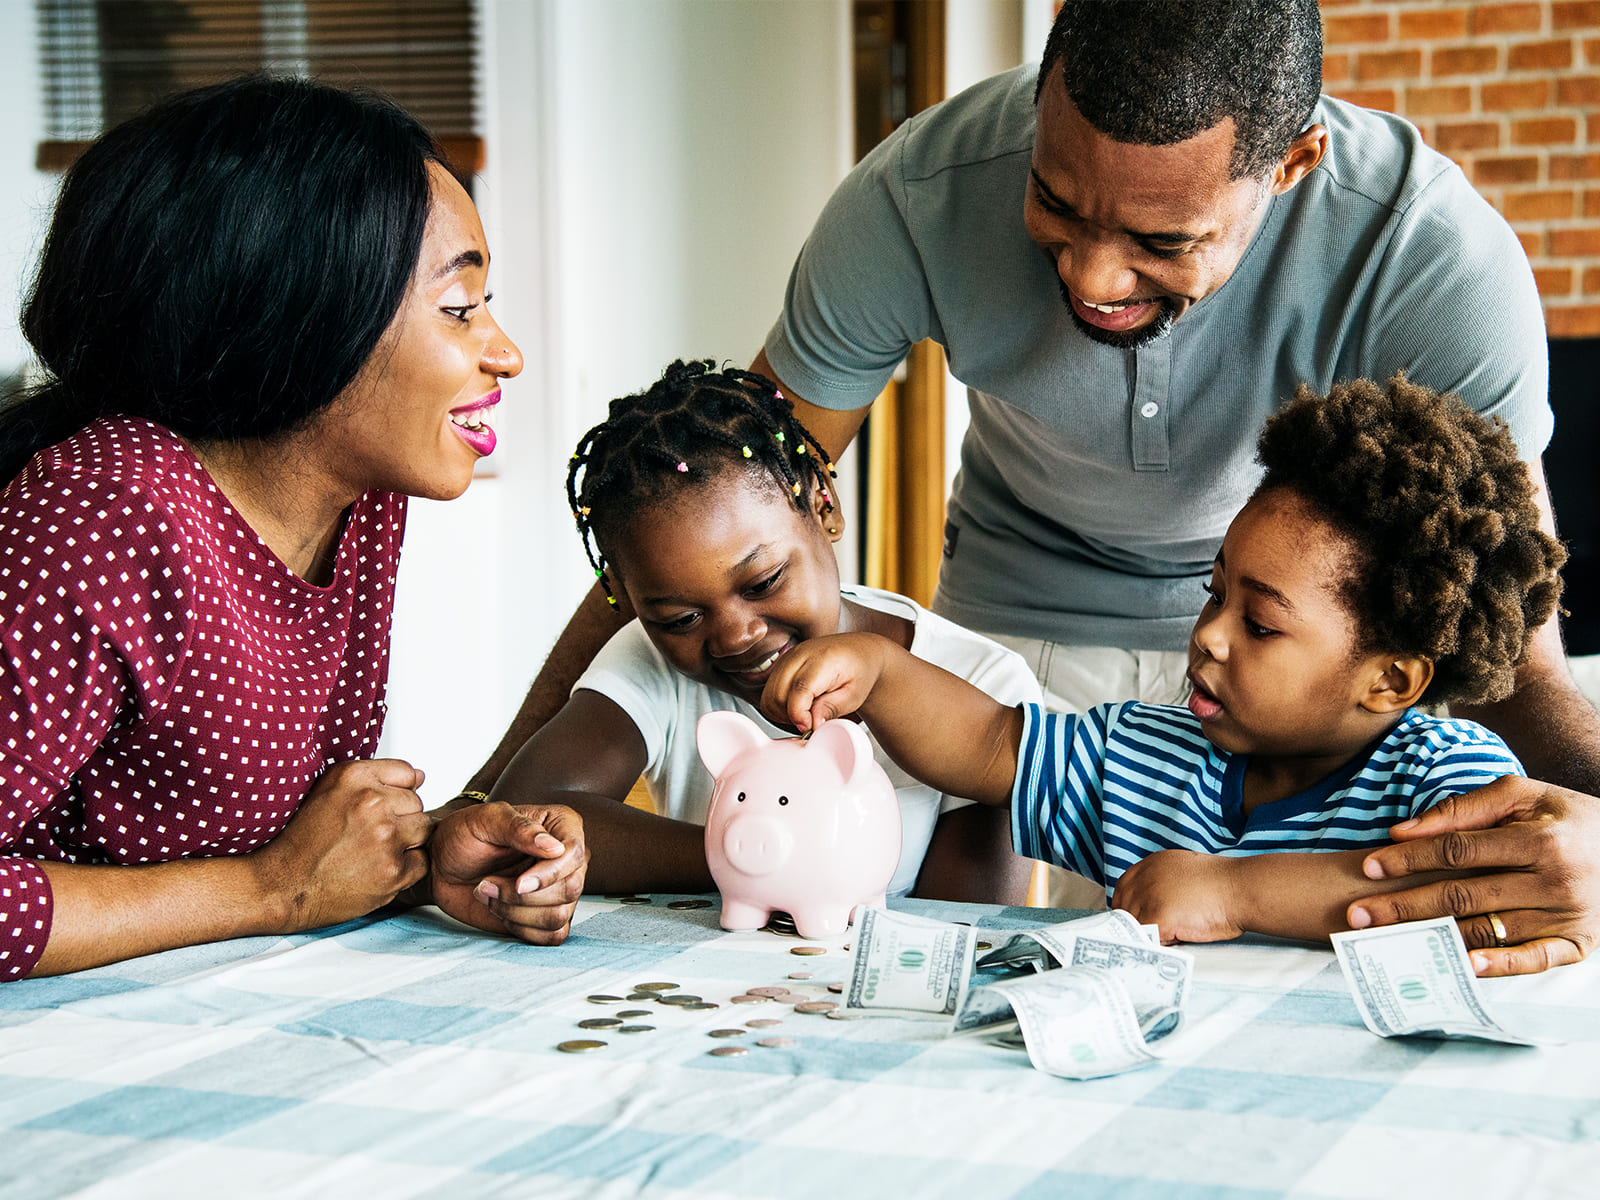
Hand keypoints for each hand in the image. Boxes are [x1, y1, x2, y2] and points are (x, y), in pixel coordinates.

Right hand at [250, 758, 430, 931]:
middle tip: (369, 836)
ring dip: (406, 842)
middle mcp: (372, 802)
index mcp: (354, 776)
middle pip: (417, 803)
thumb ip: (374, 778)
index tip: (377, 809)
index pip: (408, 774)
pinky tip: (377, 870)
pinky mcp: (393, 870)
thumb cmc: (302, 842)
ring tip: (375, 851)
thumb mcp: (327, 791)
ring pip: (424, 830)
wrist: (281, 886)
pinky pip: (422, 861)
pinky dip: (405, 869)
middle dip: (400, 818)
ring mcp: (385, 836)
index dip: (395, 793)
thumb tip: (422, 777)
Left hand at [429, 802, 586, 944]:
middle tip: (487, 883)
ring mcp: (559, 889)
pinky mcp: (546, 916)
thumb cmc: (464, 835)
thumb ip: (519, 828)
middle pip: (570, 889)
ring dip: (516, 912)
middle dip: (522, 896)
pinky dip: (522, 929)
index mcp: (561, 826)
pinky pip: (552, 935)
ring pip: (559, 916)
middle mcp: (567, 859)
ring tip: (488, 894)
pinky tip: (500, 910)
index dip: (549, 874)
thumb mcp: (485, 819)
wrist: (442, 865)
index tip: (518, 883)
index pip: (574, 854)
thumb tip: (555, 847)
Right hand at [760, 632, 887, 732]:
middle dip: (791, 717)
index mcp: (822, 659)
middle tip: (811, 724)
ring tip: (805, 716)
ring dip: (782, 714)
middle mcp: (800, 655)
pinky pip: (768, 694)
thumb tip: (812, 724)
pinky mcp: (780, 665)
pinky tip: (797, 709)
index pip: (799, 689)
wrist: (858, 653)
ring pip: (769, 697)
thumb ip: (832, 708)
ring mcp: (787, 659)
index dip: (800, 714)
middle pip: (778, 695)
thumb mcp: (854, 694)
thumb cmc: (859, 671)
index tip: (810, 727)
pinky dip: (778, 708)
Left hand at [1112, 849, 1242, 943]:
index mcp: (1150, 865)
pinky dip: (1162, 944)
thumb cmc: (1223, 884)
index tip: (1137, 922)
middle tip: (1159, 932)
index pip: (1122, 890)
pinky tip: (1180, 937)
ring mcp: (1149, 897)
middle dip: (1138, 924)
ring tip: (1176, 931)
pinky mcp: (1158, 917)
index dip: (1129, 908)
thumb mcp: (1183, 871)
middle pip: (1124, 910)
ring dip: (1151, 935)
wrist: (1242, 888)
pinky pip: (1149, 940)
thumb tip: (1147, 905)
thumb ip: (1161, 883)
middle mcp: (1144, 878)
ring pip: (1135, 927)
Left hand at [1352, 776, 1599, 975]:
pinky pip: (1535, 961)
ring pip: (1487, 930)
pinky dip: (1499, 966)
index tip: (1370, 866)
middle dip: (1404, 905)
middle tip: (1358, 914)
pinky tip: (1461, 966)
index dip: (1411, 858)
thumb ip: (1461, 808)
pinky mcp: (1579, 943)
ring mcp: (1567, 916)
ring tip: (1386, 942)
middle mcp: (1554, 881)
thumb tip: (1401, 831)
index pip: (1458, 851)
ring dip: (1433, 937)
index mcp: (1539, 840)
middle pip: (1463, 895)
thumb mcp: (1521, 795)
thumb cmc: (1563, 816)